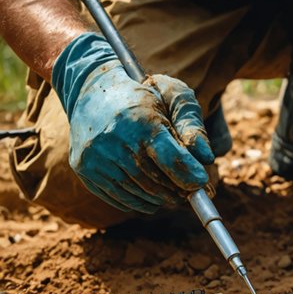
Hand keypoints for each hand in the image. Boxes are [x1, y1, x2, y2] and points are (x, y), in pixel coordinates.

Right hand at [51, 33, 213, 213]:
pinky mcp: (83, 168)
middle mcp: (113, 140)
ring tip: (172, 193)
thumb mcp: (172, 98)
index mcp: (140, 120)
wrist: (91, 91)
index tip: (201, 182)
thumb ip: (193, 127)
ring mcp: (95, 156)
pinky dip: (140, 202)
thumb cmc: (142, 97)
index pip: (171, 159)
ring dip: (160, 198)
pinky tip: (151, 196)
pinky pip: (118, 197)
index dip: (190, 176)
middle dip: (177, 190)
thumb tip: (207, 158)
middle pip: (156, 181)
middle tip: (189, 191)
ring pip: (138, 193)